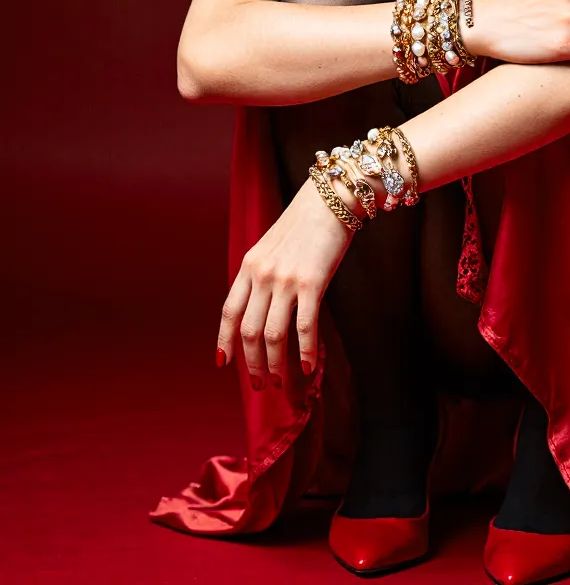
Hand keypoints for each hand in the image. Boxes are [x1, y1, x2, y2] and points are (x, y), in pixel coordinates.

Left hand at [216, 176, 356, 385]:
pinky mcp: (312, 283)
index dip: (225, 341)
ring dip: (275, 364)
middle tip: (260, 384)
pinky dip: (305, 353)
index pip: (228, 312)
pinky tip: (307, 367)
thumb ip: (261, 274)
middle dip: (252, 364)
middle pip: (248, 331)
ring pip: (273, 335)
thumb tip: (259, 308)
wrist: (330, 200)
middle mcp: (261, 275)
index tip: (224, 363)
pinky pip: (305, 327)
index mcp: (248, 266)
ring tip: (281, 381)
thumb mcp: (271, 247)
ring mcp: (285, 280)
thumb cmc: (304, 224)